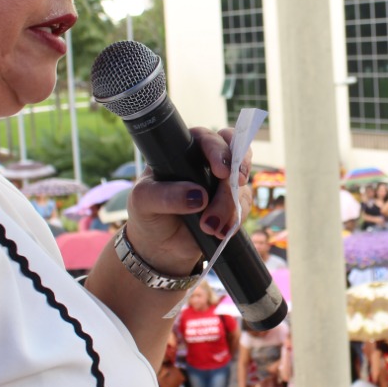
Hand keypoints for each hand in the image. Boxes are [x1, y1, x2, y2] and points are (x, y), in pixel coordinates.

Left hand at [125, 127, 248, 273]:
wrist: (159, 248)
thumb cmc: (148, 214)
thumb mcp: (144, 201)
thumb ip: (164, 196)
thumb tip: (197, 196)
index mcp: (184, 153)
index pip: (206, 139)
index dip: (219, 149)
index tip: (221, 170)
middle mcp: (206, 165)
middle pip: (234, 154)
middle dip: (239, 169)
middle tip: (236, 183)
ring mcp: (221, 186)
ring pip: (240, 185)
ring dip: (230, 206)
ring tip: (209, 227)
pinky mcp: (231, 207)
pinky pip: (243, 207)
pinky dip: (235, 219)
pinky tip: (219, 232)